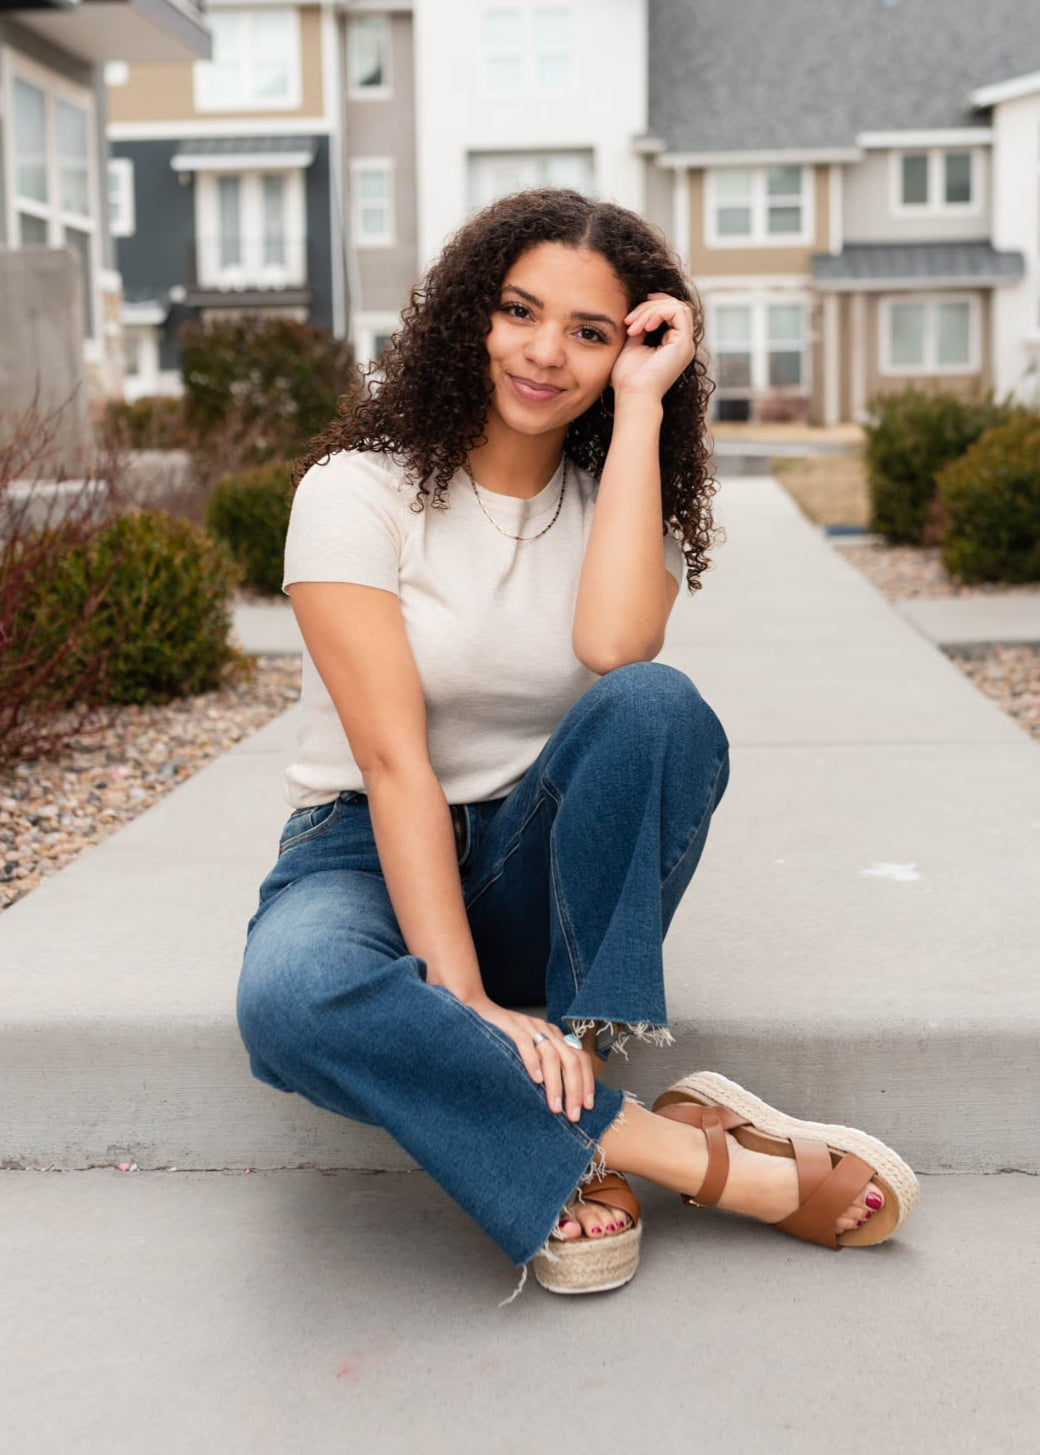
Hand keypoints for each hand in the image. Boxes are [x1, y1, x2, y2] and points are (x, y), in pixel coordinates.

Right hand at [463, 994, 595, 1119]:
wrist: (479, 1013)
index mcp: (556, 1037)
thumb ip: (546, 1067)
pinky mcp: (511, 1026)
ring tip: (555, 1106)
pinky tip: (535, 1080)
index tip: (587, 1106)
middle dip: (575, 1089)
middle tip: (572, 1114)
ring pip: (551, 1055)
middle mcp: (547, 1031)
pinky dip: (532, 1062)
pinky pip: (525, 1044)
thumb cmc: (505, 1040)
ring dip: (556, 1084)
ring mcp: (530, 1027)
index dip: (587, 1082)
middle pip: (571, 1059)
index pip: (580, 1058)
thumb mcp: (531, 1052)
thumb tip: (561, 1101)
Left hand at [610, 291, 696, 404]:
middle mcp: (682, 344)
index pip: (672, 312)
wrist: (633, 395)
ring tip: (633, 327)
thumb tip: (640, 312)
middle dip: (648, 306)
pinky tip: (644, 327)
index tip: (632, 313)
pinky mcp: (684, 344)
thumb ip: (641, 328)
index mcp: (673, 345)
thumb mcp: (633, 345)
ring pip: (677, 306)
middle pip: (675, 306)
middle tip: (628, 321)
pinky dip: (658, 313)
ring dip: (651, 310)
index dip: (654, 304)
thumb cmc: (629, 378)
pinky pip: (677, 312)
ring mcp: (685, 344)